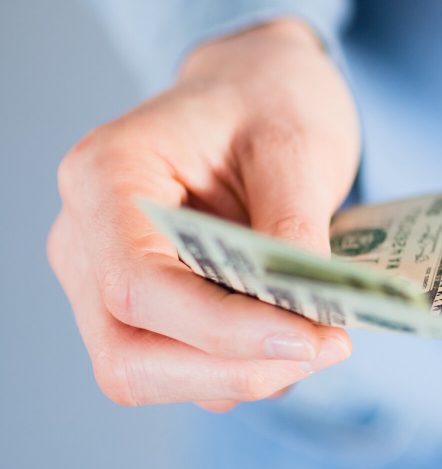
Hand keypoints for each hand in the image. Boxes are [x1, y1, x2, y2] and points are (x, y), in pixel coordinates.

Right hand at [48, 19, 360, 411]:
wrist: (259, 91)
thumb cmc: (270, 103)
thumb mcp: (298, 146)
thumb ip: (295, 228)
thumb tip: (309, 315)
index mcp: (104, 176)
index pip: (136, 285)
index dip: (221, 330)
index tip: (310, 337)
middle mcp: (84, 238)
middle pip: (128, 355)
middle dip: (234, 370)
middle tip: (330, 348)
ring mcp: (104, 282)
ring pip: (150, 375)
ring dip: (245, 376)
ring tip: (326, 338)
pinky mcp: (143, 314)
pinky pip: (183, 371)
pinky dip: (246, 369)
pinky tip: (301, 334)